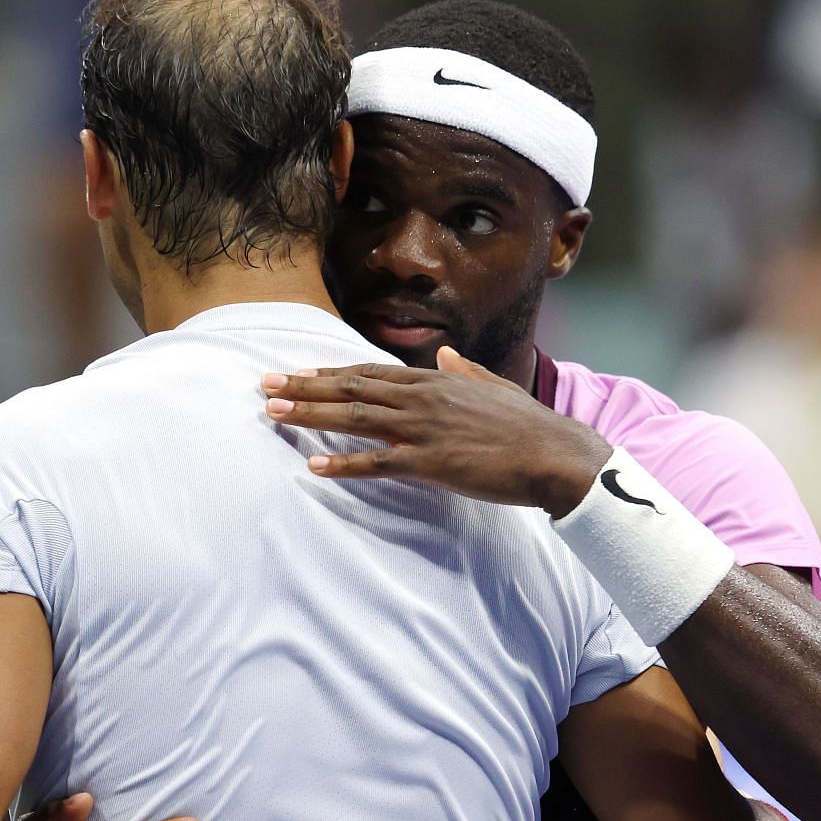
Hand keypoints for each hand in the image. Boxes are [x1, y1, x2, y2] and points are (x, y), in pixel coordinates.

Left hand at [260, 346, 612, 516]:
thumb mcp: (495, 387)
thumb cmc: (527, 426)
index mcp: (437, 380)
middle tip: (265, 385)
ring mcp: (425, 430)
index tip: (296, 371)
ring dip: (311, 415)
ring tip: (274, 413)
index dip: (329, 371)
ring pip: (355, 418)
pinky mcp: (431, 463)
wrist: (555, 455)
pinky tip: (314, 465)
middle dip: (304, 387)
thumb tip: (449, 355)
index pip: (370, 372)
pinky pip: (377, 464)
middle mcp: (424, 398)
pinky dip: (343, 464)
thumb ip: (466, 371)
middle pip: (352, 389)